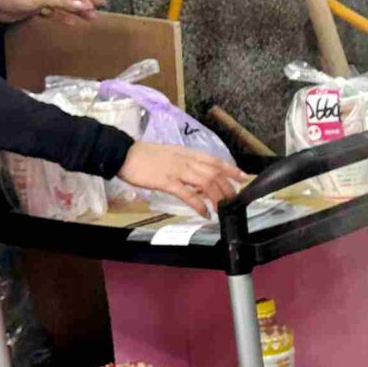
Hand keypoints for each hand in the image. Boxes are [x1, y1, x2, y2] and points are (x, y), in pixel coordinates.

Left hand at [0, 0, 104, 24]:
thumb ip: (62, 2)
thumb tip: (83, 6)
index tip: (93, 6)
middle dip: (84, 2)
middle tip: (101, 7)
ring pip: (64, 4)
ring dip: (76, 12)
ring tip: (91, 19)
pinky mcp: (38, 8)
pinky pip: (55, 12)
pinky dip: (64, 17)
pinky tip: (74, 23)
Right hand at [119, 141, 246, 218]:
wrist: (124, 154)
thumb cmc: (145, 155)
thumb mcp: (170, 156)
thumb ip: (185, 165)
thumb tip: (198, 178)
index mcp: (187, 153)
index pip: (215, 160)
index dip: (231, 169)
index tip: (243, 177)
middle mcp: (186, 160)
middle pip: (214, 172)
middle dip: (228, 186)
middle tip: (233, 199)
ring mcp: (177, 171)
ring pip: (206, 182)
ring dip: (217, 196)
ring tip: (223, 207)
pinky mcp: (167, 182)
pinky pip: (188, 194)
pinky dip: (199, 204)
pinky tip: (205, 213)